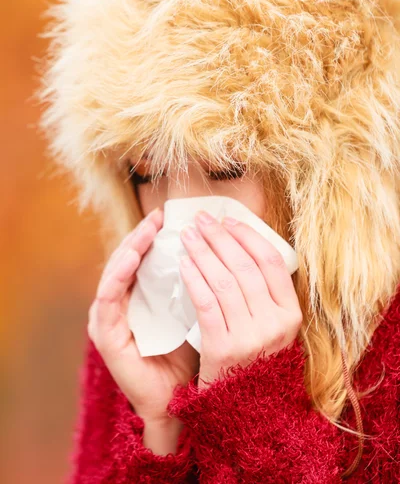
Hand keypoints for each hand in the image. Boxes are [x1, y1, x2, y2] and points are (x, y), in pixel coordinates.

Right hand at [88, 207, 199, 422]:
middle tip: (159, 216)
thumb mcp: (194, 312)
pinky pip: (108, 298)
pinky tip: (133, 258)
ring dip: (130, 247)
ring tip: (148, 229)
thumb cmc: (188, 355)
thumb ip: (198, 285)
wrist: (176, 401)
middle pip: (127, 260)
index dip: (153, 236)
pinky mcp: (105, 334)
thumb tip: (222, 250)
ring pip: (115, 272)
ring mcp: (108, 318)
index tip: (170, 216)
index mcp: (138, 298)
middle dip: (143, 235)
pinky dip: (119, 274)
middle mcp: (119, 304)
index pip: (142, 259)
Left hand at [179, 211, 302, 389]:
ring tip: (188, 236)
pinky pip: (206, 303)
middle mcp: (275, 324)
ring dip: (203, 252)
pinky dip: (194, 279)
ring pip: (223, 281)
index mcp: (291, 314)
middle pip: (245, 267)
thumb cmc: (253, 359)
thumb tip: (239, 243)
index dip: (248, 236)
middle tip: (201, 220)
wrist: (243, 410)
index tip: (228, 219)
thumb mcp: (271, 328)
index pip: (272, 262)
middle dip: (220, 238)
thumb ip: (264, 294)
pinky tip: (183, 263)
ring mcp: (250, 338)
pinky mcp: (223, 349)